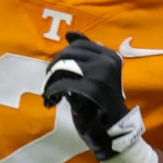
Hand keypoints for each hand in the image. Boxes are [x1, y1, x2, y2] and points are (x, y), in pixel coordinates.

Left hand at [48, 33, 155, 162]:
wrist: (113, 128)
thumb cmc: (102, 101)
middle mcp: (108, 61)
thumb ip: (85, 55)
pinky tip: (52, 101)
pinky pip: (63, 84)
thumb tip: (69, 34)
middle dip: (54, 67)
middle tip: (48, 82)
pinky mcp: (93, 89)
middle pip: (69, 53)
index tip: (56, 70)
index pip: (79, 45)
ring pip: (64, 66)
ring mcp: (102, 74)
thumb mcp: (96, 74)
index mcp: (110, 55)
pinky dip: (52, 92)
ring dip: (50, 80)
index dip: (63, 56)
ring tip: (49, 93)